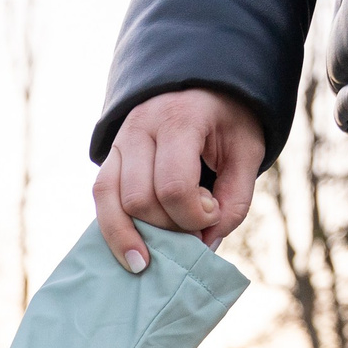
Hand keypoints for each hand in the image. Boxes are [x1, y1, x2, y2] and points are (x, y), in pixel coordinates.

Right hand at [94, 88, 265, 272]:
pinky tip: (131, 251)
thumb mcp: (246, 153)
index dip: (194, 215)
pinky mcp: (109, 157)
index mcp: (180, 119)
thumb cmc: (229, 120)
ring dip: (134, 236)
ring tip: (149, 262)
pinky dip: (114, 229)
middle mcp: (140, 127)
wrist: (203, 85)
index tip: (213, 214)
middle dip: (167, 227)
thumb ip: (233, 200)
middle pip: (140, 199)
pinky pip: (101, 198)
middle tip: (192, 227)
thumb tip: (203, 247)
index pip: (173, 186)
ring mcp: (119, 141)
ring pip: (111, 202)